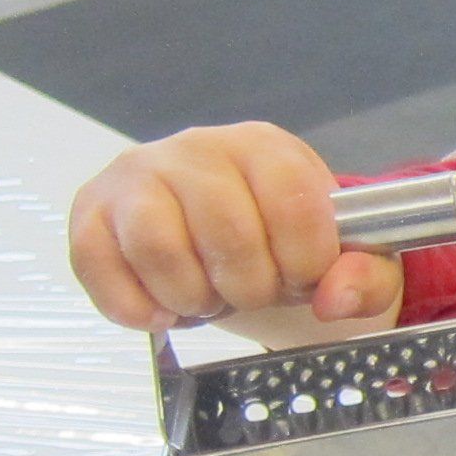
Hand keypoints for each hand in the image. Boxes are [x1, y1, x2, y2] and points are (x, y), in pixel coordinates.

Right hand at [68, 124, 401, 331]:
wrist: (221, 238)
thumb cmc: (281, 243)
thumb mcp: (342, 256)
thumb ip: (365, 275)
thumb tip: (336, 298)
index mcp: (264, 146)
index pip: (292, 204)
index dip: (304, 263)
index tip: (302, 280)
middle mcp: (195, 147)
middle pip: (226, 232)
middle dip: (249, 288)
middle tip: (251, 295)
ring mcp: (136, 176)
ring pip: (159, 247)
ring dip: (192, 298)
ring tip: (208, 299)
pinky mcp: (90, 213)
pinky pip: (99, 266)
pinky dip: (137, 307)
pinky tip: (165, 309)